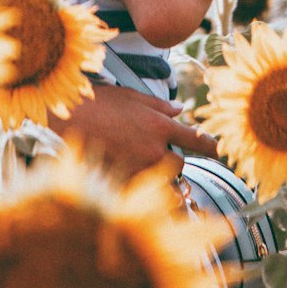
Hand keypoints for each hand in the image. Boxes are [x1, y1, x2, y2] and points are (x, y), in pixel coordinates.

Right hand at [50, 82, 218, 177]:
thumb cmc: (96, 103)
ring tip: (136, 163)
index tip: (222, 152)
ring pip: (160, 181)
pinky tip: (123, 172)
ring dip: (156, 176)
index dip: (212, 147)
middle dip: (171, 160)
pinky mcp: (122, 183)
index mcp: (158, 125)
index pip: (196, 140)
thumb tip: (181, 110)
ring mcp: (138, 169)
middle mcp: (152, 149)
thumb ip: (159, 106)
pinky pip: (140, 191)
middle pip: (179, 165)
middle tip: (151, 149)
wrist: (64, 119)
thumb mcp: (131, 96)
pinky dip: (137, 186)